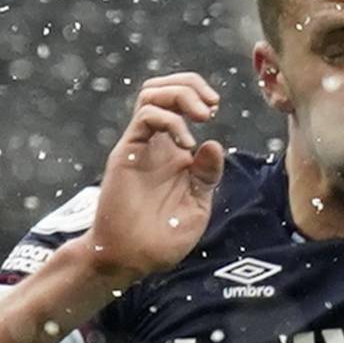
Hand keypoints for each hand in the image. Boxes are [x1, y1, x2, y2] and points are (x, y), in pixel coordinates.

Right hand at [82, 73, 225, 286]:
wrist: (131, 258)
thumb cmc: (162, 239)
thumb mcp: (197, 206)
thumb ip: (207, 176)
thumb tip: (214, 143)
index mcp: (173, 153)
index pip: (180, 104)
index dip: (198, 94)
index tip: (216, 107)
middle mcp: (155, 143)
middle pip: (162, 89)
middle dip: (189, 84)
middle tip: (211, 104)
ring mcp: (140, 146)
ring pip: (150, 95)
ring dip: (180, 94)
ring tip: (203, 115)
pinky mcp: (127, 153)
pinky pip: (144, 118)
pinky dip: (169, 120)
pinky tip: (186, 144)